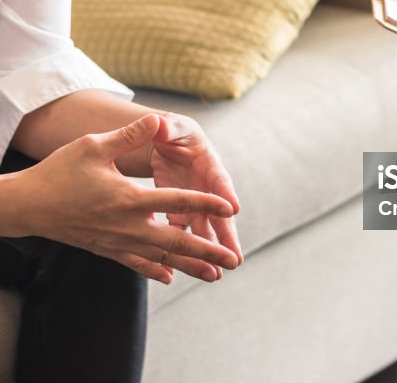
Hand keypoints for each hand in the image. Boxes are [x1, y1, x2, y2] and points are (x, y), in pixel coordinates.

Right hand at [17, 115, 239, 284]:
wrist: (27, 205)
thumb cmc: (59, 172)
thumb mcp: (94, 146)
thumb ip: (128, 136)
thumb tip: (155, 119)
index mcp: (129, 198)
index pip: (177, 201)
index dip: (206, 203)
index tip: (230, 208)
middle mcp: (127, 225)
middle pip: (177, 241)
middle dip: (208, 251)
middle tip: (234, 260)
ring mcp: (117, 241)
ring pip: (161, 258)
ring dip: (189, 266)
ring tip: (214, 275)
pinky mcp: (105, 249)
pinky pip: (136, 263)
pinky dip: (154, 269)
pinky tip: (168, 277)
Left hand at [149, 114, 242, 278]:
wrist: (166, 143)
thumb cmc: (173, 131)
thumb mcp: (171, 127)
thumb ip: (167, 128)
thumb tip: (160, 123)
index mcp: (209, 163)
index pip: (220, 178)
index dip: (226, 192)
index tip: (234, 208)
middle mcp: (208, 187)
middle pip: (220, 214)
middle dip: (227, 236)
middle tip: (236, 258)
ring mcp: (197, 203)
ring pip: (206, 230)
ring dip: (210, 251)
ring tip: (217, 274)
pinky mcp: (181, 213)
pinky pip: (184, 233)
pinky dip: (186, 251)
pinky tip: (186, 269)